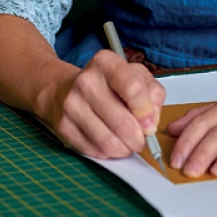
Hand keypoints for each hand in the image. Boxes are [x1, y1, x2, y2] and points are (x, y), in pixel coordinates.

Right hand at [36, 49, 165, 159]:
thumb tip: (150, 123)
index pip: (133, 88)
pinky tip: (108, 143)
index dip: (146, 112)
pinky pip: (94, 151)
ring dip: (124, 149)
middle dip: (138, 139)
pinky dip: (107, 153)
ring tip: (126, 144)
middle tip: (140, 140)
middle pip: (123, 123)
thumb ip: (152, 94)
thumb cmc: (107, 85)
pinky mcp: (63, 126)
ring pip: (109, 142)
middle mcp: (86, 80)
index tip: (149, 124)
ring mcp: (72, 104)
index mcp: (106, 62)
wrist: (64, 90)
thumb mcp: (135, 77)